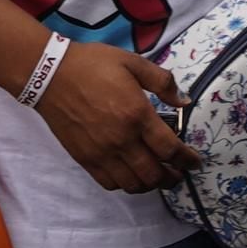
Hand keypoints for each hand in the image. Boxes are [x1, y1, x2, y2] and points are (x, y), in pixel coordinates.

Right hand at [37, 39, 197, 192]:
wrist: (51, 74)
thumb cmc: (93, 64)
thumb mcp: (133, 62)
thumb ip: (162, 81)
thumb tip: (184, 101)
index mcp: (137, 114)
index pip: (169, 148)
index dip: (187, 159)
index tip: (194, 162)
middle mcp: (121, 139)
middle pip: (154, 173)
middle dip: (172, 178)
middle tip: (179, 173)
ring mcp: (102, 153)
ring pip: (133, 184)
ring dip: (151, 185)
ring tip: (158, 178)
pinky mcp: (85, 159)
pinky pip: (110, 183)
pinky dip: (126, 185)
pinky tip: (131, 176)